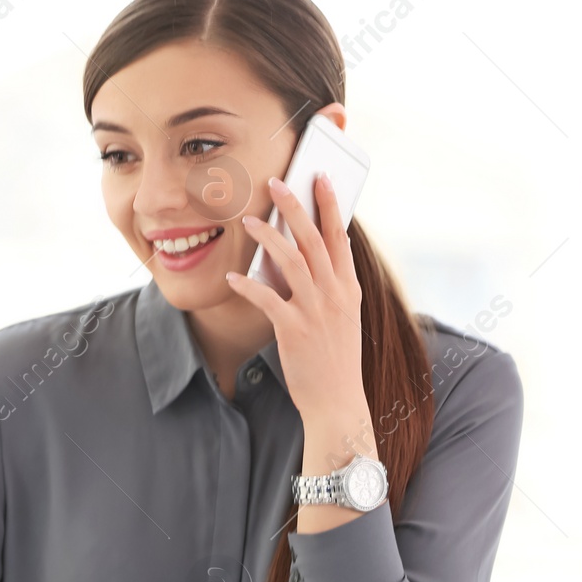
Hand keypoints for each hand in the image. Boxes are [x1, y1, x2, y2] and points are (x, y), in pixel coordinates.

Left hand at [226, 174, 365, 425]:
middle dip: (295, 207)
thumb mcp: (343, 318)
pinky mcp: (294, 330)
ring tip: (250, 220)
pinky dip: (248, 286)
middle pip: (314, 240)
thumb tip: (307, 259)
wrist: (338, 402)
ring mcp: (316, 311)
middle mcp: (335, 295)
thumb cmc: (336, 360)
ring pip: (292, 262)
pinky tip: (232, 277)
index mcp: (349, 289)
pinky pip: (267, 299)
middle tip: (277, 183)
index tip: (320, 179)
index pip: (340, 238)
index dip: (330, 205)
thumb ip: (330, 288)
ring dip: (269, 237)